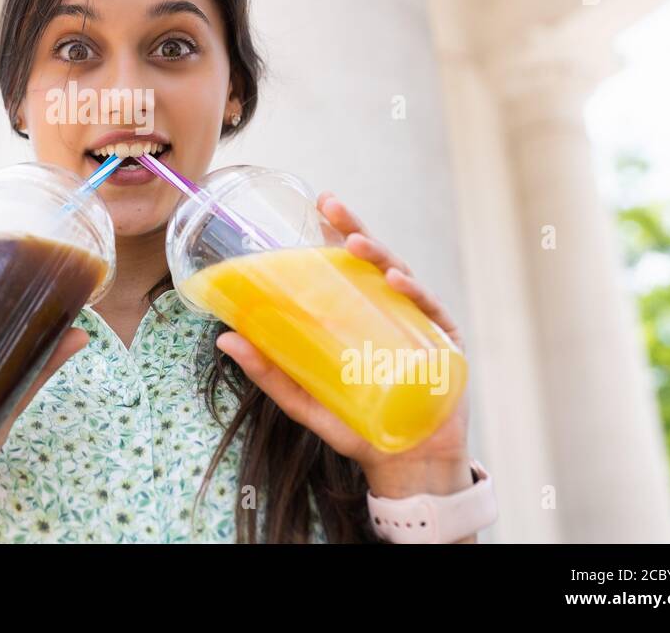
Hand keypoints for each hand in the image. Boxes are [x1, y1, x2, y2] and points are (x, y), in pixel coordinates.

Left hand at [215, 192, 471, 496]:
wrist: (404, 466)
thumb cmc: (356, 427)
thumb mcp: (304, 398)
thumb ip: (269, 372)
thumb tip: (223, 340)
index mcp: (360, 314)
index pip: (347, 266)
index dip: (335, 232)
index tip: (317, 204)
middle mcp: (390, 310)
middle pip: (373, 261)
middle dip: (353, 229)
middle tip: (331, 206)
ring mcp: (419, 323)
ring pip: (401, 276)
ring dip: (379, 256)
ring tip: (355, 245)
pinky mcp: (445, 344)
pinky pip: (430, 311)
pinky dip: (415, 294)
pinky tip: (396, 282)